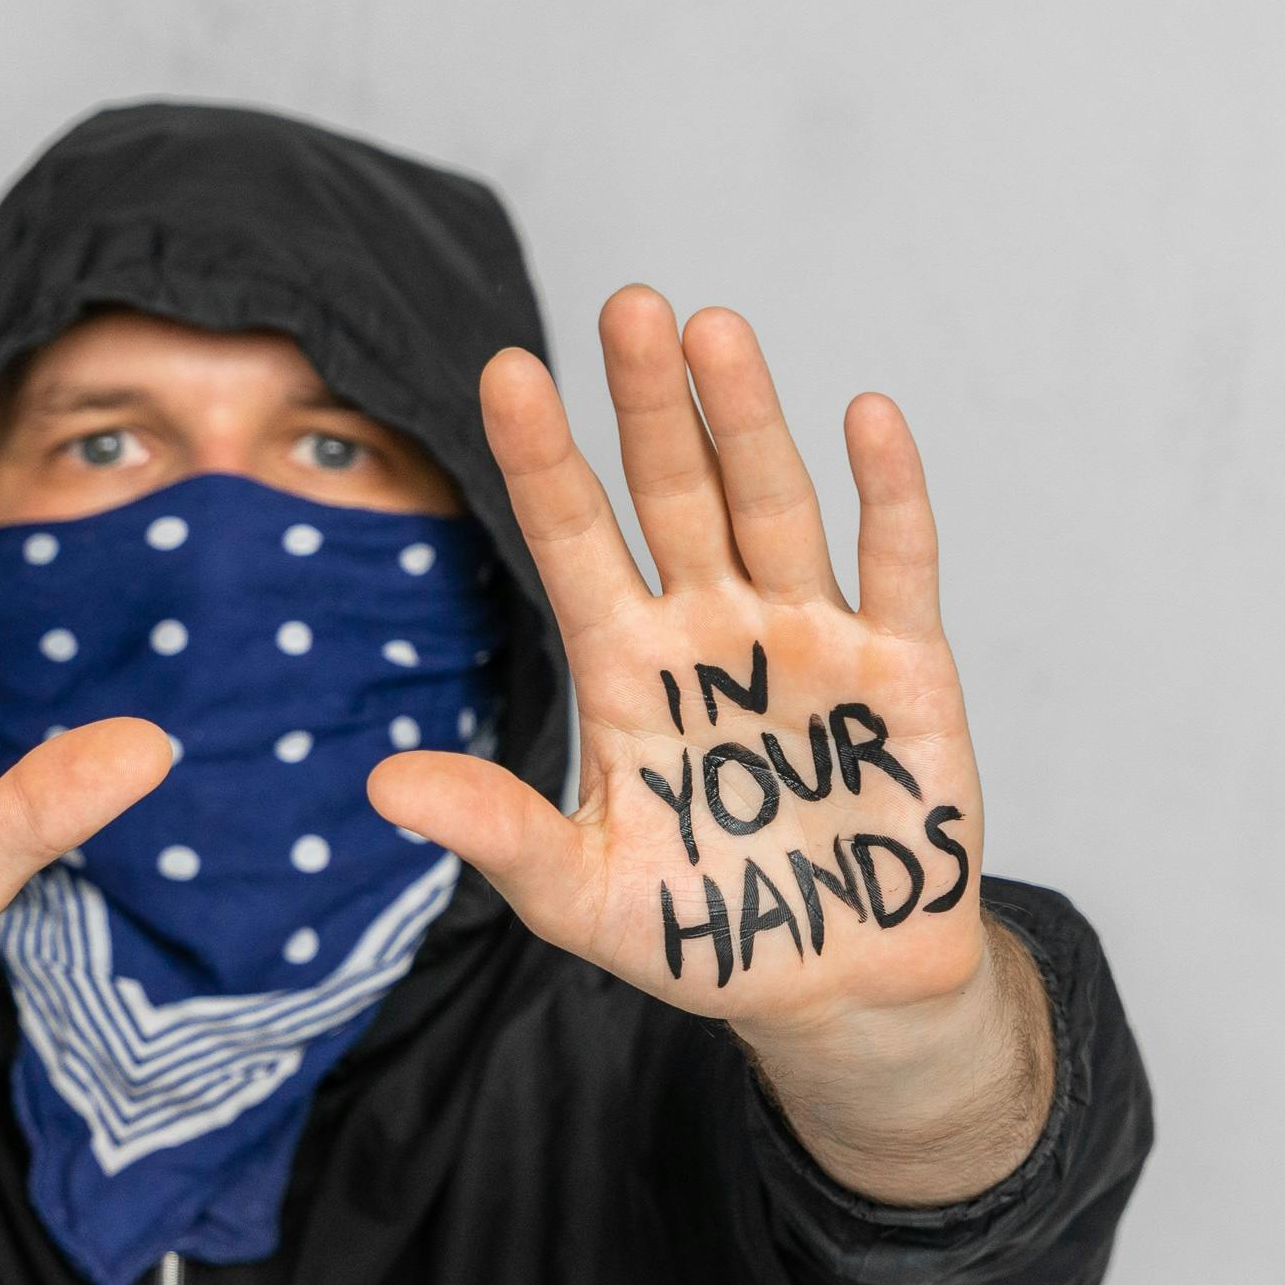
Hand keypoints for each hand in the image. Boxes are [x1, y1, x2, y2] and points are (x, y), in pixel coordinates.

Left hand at [363, 291, 1047, 1198]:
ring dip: (747, 418)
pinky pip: (897, 564)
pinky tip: (865, 414)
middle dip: (648, 403)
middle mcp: (711, 628)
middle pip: (673, 492)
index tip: (505, 371)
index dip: (543, 459)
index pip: (572, 539)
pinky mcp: (904, 669)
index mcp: (625, 666)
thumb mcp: (580, 894)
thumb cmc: (702, 931)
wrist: (836, 982)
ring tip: (713, 329)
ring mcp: (809, 637)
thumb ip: (496, 831)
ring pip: (771, 503)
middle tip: (624, 303)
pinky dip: (886, 492)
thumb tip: (380, 784)